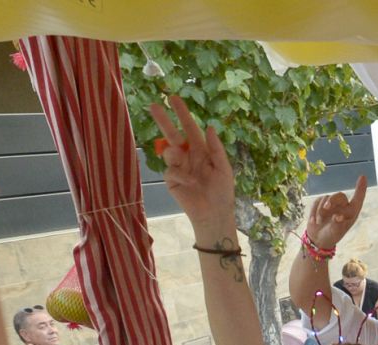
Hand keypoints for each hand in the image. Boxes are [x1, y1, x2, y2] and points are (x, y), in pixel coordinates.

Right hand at [147, 96, 236, 233]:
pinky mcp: (172, 180)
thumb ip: (216, 148)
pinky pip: (171, 171)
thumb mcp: (224, 168)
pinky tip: (191, 183)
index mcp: (201, 150)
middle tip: (153, 105)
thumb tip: (209, 127)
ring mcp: (178, 167)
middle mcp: (188, 156)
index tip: (173, 98)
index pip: (189, 128)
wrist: (214, 214)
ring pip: (169, 151)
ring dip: (174, 152)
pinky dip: (181, 175)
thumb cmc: (222, 192)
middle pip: (172, 134)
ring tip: (180, 156)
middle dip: (164, 120)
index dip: (182, 114)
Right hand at [301, 175, 366, 253]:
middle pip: (339, 196)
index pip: (358, 199)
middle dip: (332, 200)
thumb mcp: (335, 233)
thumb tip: (338, 217)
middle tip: (326, 208)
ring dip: (320, 210)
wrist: (318, 238)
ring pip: (326, 198)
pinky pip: (317, 201)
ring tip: (318, 223)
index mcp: (351, 213)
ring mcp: (332, 204)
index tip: (363, 177)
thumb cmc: (331, 236)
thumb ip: (337, 225)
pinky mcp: (321, 203)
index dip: (361, 188)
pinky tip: (313, 221)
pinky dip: (314, 211)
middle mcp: (343, 207)